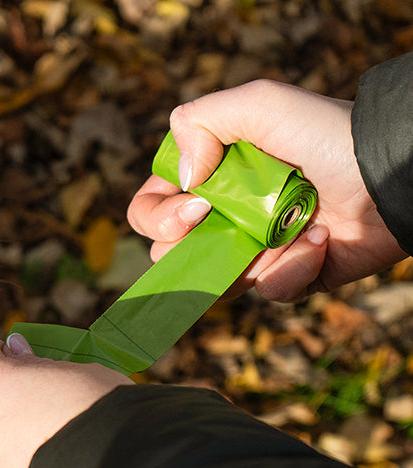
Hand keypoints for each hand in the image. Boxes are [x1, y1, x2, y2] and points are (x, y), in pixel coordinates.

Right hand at [128, 79, 406, 301]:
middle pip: (170, 253)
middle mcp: (225, 215)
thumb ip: (198, 120)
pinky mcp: (292, 274)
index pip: (151, 207)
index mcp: (209, 177)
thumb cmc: (326, 133)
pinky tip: (320, 240)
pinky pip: (270, 291)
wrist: (391, 171)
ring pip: (215, 281)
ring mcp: (256, 249)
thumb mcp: (258, 104)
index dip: (157, 216)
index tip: (192, 207)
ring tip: (286, 230)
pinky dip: (292, 269)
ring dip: (245, 258)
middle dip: (188, 246)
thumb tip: (184, 179)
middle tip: (218, 223)